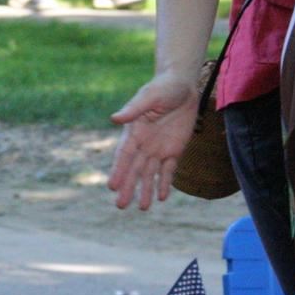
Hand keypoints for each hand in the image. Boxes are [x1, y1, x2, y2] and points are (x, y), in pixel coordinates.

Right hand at [108, 72, 201, 211]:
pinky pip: (168, 170)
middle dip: (128, 187)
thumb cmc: (162, 87)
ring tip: (142, 208)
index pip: (124, 155)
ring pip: (150, 174)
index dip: (118, 171)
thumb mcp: (149, 97)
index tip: (112, 186)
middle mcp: (143, 144)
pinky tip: (162, 197)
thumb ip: (133, 109)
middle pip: (135, 170)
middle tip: (120, 206)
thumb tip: (115, 118)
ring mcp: (158, 149)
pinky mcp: (174, 150)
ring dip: (145, 190)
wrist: (182, 86)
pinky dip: (165, 183)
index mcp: (134, 132)